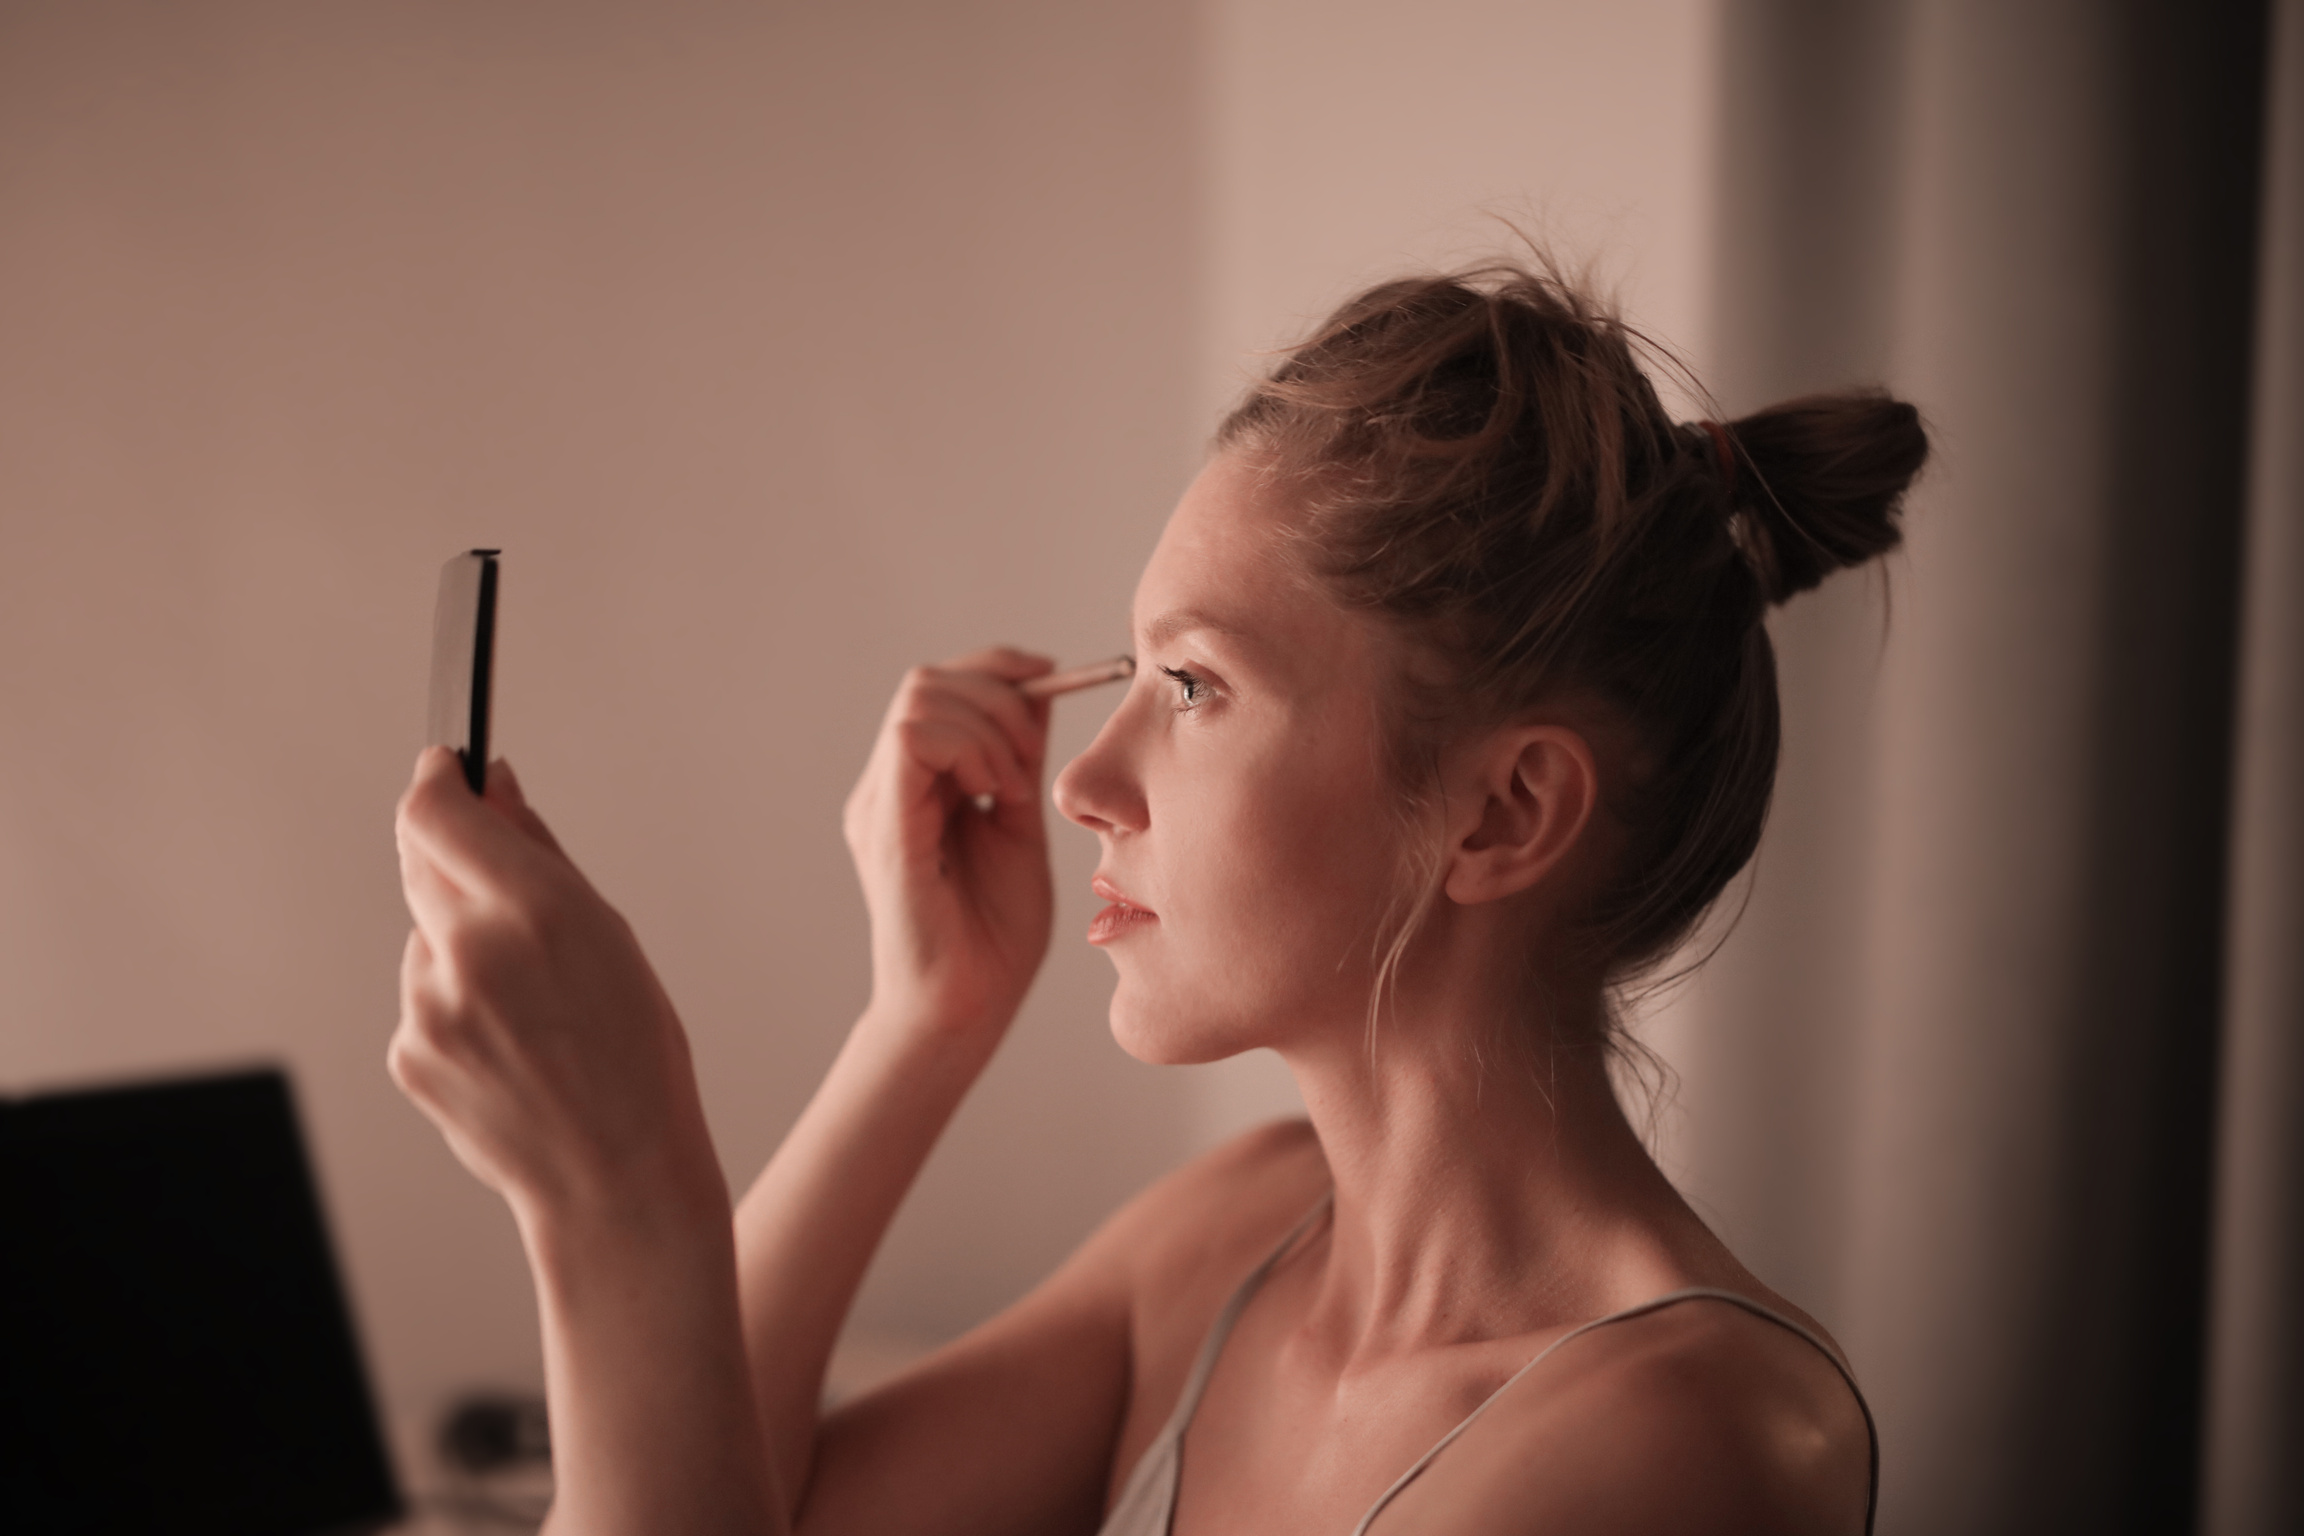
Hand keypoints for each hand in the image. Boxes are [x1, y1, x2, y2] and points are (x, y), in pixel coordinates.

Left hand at [390, 748, 724, 1232]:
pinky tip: (511, 1041)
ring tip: (531, 1000)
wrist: (614, 1175)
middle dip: (452, 855)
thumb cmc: (636, 1058)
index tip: (445, 768)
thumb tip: (499, 793)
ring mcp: (427, 1006)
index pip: (436, 813)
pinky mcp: (407, 1051)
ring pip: (425, 934)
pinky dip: (457, 1001)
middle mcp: (470, 951)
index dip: (435, 780)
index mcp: (535, 911)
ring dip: (461, 940)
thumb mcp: (612, 937)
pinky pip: (423, 995)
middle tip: (499, 879)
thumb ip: (540, 856)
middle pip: (418, 860)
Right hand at [843, 647, 1055, 1040]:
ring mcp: (881, 804)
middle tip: (1036, 757)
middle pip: (930, 681)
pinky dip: (970, 747)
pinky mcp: (885, 827)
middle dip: (1000, 696)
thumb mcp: (1022, 825)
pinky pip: (913, 739)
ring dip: (989, 726)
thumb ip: (1021, 759)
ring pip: (920, 697)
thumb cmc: (995, 937)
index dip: (999, 668)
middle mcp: (890, 787)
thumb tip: (1038, 688)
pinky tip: (998, 793)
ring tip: (1016, 787)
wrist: (969, 1010)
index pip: (944, 686)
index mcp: (919, 784)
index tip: (1053, 677)